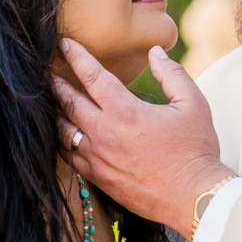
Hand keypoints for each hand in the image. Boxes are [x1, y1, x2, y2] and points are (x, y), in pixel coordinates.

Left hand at [55, 41, 232, 238]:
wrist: (193, 197)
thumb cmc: (196, 150)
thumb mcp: (193, 104)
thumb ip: (171, 74)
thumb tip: (156, 52)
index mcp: (125, 111)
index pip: (91, 76)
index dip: (76, 56)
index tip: (64, 43)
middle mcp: (104, 133)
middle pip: (67, 102)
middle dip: (55, 83)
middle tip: (46, 70)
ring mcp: (97, 158)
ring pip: (62, 130)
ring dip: (54, 113)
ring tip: (49, 101)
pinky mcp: (97, 178)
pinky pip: (68, 156)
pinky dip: (61, 141)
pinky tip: (62, 134)